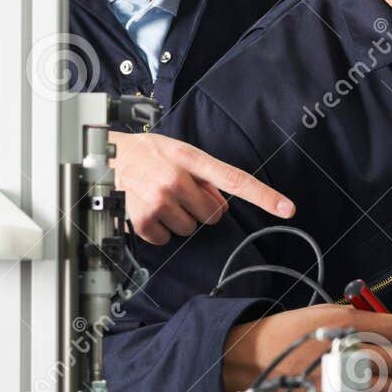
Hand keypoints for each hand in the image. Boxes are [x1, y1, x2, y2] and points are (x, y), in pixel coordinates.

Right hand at [109, 131, 294, 244]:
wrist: (104, 157)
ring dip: (179, 218)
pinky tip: (147, 209)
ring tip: (160, 198)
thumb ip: (204, 175)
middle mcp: (176, 178)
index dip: (264, 196)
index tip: (287, 209)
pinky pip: (166, 238)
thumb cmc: (146, 154)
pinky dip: (158, 229)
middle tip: (180, 194)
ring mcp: (158, 200)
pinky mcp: (142, 219)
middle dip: (201, 208)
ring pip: (190, 228)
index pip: (235, 180)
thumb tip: (220, 205)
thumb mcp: (179, 153)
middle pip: (214, 214)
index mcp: (190, 159)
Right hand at [221, 304, 391, 391]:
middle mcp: (349, 352)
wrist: (253, 360)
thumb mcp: (324, 312)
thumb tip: (391, 327)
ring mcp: (344, 382)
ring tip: (368, 376)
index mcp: (348, 323)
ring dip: (385, 382)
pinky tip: (352, 391)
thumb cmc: (285, 336)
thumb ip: (361, 318)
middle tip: (385, 357)